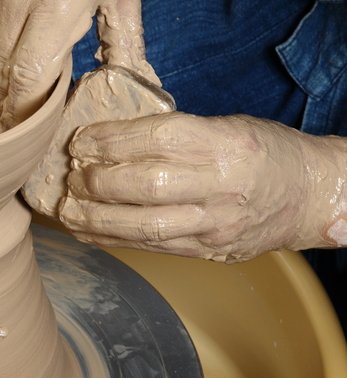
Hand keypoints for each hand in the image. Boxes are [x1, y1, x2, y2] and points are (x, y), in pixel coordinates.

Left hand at [60, 112, 346, 261]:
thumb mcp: (228, 126)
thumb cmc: (265, 153)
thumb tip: (111, 136)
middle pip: (146, 185)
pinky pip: (151, 248)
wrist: (310, 196)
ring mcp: (215, 225)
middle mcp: (222, 186)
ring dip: (96, 219)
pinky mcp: (207, 251)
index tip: (82, 139)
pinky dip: (113, 240)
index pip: (159, 137)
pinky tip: (87, 231)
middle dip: (98, 181)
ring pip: (144, 226)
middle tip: (72, 173)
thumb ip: (178, 132)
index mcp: (227, 144)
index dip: (113, 139)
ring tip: (67, 209)